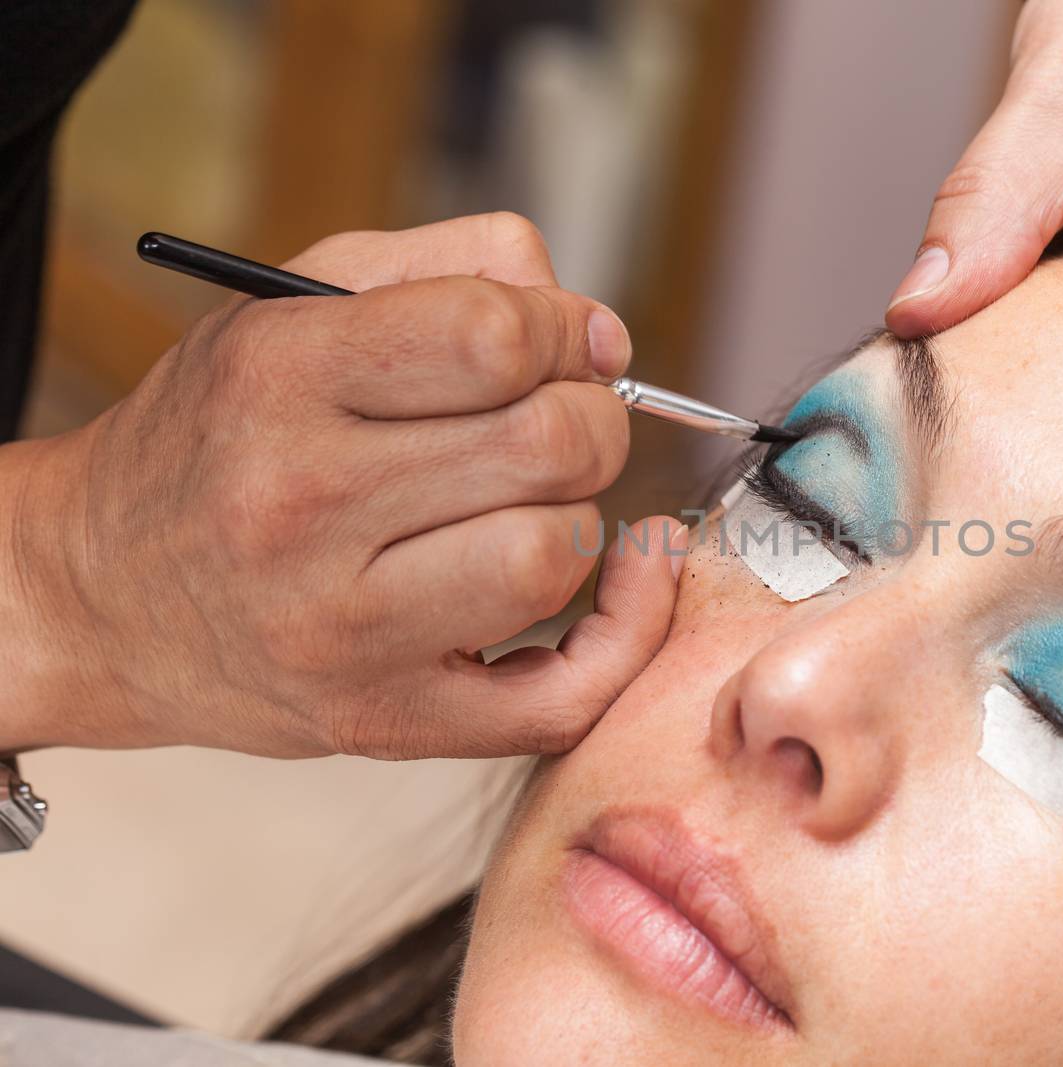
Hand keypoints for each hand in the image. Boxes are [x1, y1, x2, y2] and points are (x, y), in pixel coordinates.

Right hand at [0, 213, 681, 758]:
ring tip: (534, 505)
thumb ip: (456, 270)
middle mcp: (299, 503)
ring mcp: (341, 628)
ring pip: (554, 556)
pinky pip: (560, 695)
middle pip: (546, 445)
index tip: (558, 345)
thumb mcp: (297, 307)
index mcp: (279, 377)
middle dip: (589, 421)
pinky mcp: (383, 719)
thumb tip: (597, 330)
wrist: (97, 596)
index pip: (491, 336)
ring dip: (581, 518)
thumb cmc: (222, 438)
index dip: (561, 331)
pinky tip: (621, 578)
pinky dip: (624, 634)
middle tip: (559, 426)